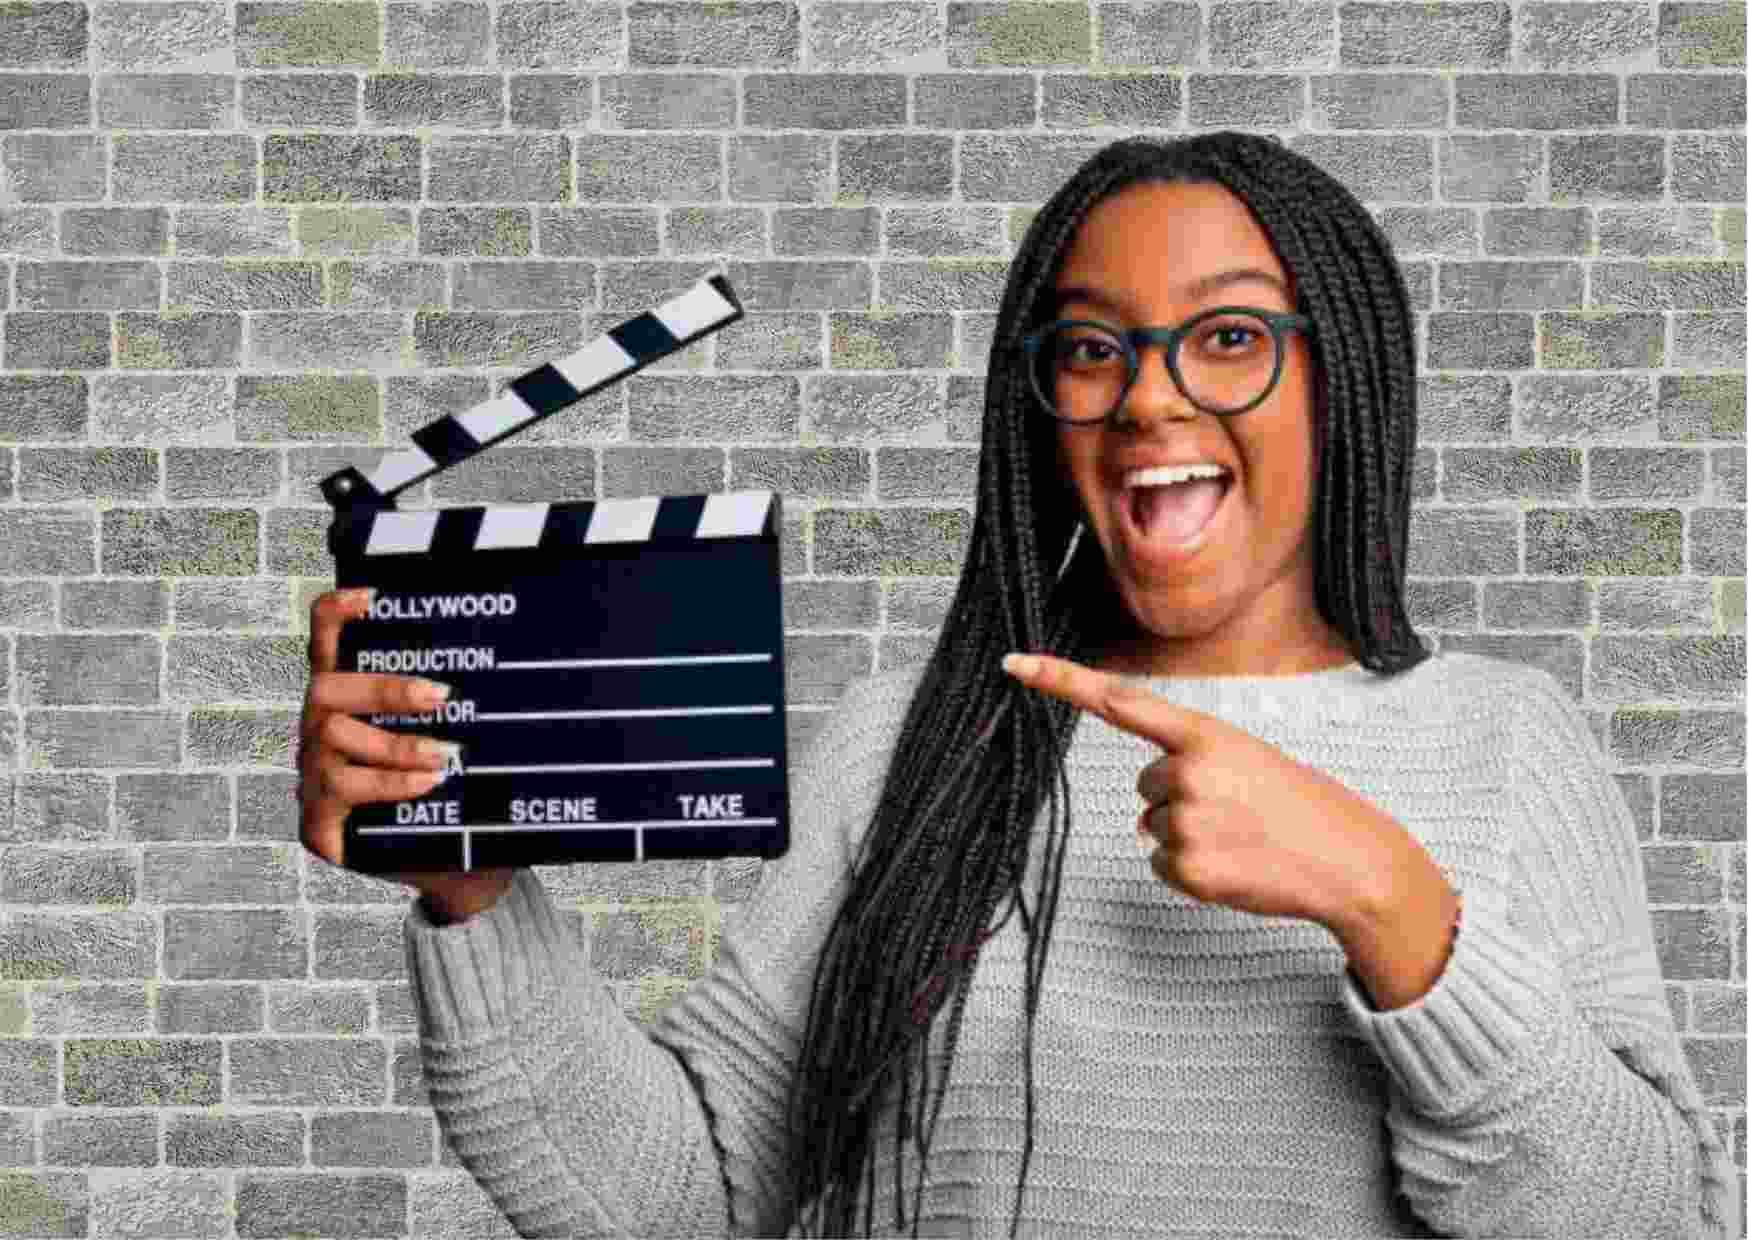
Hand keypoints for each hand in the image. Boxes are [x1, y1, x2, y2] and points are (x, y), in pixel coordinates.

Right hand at [299, 587, 515, 916]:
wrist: (459, 868)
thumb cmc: (459, 794)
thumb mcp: (463, 741)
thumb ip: (465, 704)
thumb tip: (519, 656)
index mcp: (349, 700)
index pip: (326, 643)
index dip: (338, 614)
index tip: (373, 597)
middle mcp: (321, 731)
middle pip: (326, 690)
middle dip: (384, 689)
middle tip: (442, 695)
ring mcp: (314, 776)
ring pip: (332, 739)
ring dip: (396, 743)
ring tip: (445, 754)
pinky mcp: (319, 824)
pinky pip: (341, 790)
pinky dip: (388, 783)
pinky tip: (426, 783)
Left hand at [1002, 652, 1442, 938]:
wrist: (1346, 857)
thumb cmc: (1293, 803)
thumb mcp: (1244, 761)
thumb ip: (1185, 769)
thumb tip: (1142, 823)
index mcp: (1204, 732)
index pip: (1119, 700)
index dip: (1060, 680)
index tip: (1012, 663)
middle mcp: (1187, 770)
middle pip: (1144, 784)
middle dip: (1180, 798)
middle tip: (1237, 808)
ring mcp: (1186, 820)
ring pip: (1152, 826)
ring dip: (1189, 837)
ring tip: (1242, 836)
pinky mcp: (1187, 867)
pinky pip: (1160, 865)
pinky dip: (1191, 871)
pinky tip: (1234, 865)